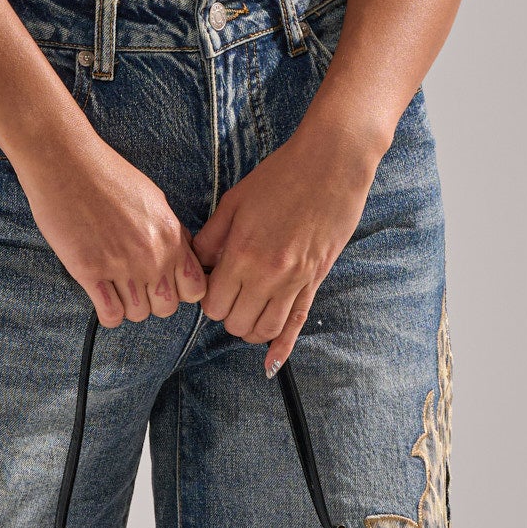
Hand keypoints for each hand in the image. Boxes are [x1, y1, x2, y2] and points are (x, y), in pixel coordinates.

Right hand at [17, 128, 207, 325]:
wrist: (67, 163)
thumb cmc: (108, 175)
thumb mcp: (154, 200)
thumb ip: (171, 232)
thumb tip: (180, 255)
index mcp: (171, 237)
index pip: (195, 290)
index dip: (181, 291)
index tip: (164, 283)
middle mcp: (151, 256)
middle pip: (166, 308)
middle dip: (152, 302)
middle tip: (135, 285)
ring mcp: (121, 267)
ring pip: (137, 315)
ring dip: (127, 305)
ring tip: (114, 286)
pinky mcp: (90, 272)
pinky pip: (110, 315)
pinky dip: (108, 312)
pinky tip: (100, 294)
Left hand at [192, 122, 379, 374]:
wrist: (331, 163)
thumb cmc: (281, 176)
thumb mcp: (234, 201)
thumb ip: (211, 239)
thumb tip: (195, 265)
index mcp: (242, 254)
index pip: (213, 304)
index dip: (208, 298)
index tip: (212, 284)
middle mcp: (268, 275)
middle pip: (235, 322)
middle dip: (227, 313)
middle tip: (229, 293)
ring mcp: (295, 281)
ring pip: (264, 330)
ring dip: (250, 327)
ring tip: (247, 309)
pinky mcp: (316, 280)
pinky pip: (297, 323)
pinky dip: (282, 347)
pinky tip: (271, 364)